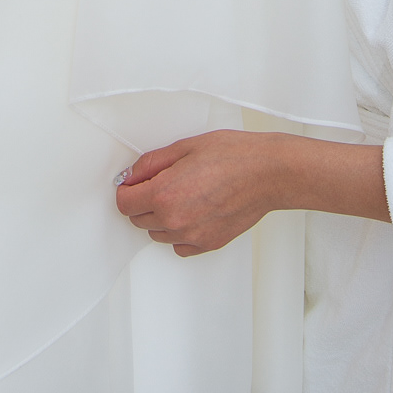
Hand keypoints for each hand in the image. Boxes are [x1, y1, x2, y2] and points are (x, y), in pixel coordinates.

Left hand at [114, 131, 285, 256]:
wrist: (268, 173)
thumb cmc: (233, 156)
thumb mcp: (184, 147)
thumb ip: (151, 163)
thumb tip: (131, 175)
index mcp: (164, 194)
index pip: (125, 203)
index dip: (127, 190)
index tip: (134, 183)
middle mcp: (175, 220)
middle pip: (138, 219)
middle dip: (142, 202)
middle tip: (161, 183)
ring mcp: (192, 236)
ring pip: (157, 234)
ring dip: (160, 218)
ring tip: (182, 195)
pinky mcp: (208, 244)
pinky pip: (179, 245)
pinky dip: (179, 232)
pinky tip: (192, 212)